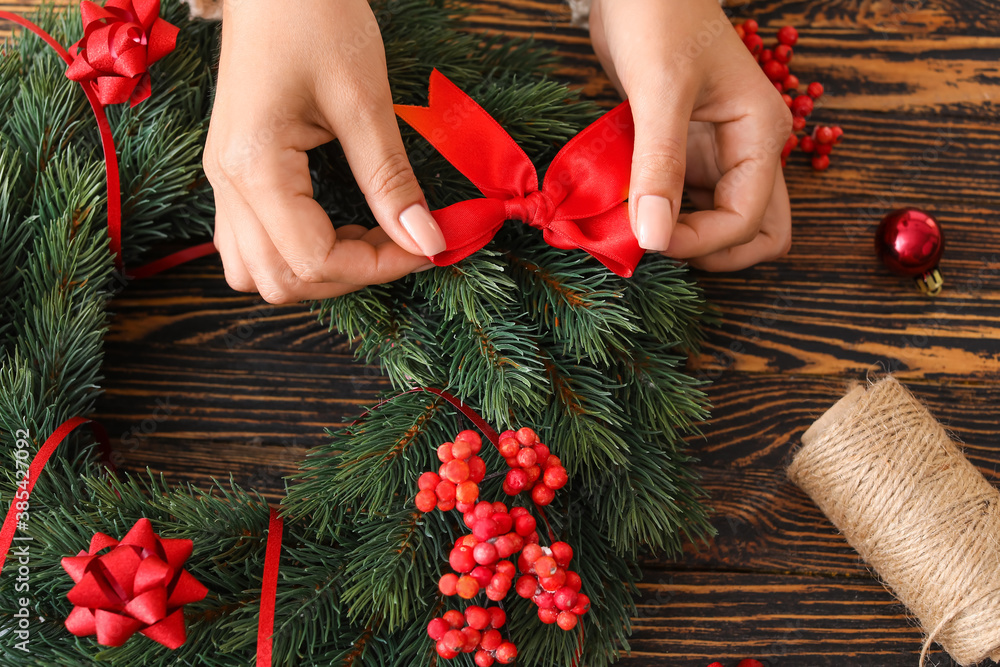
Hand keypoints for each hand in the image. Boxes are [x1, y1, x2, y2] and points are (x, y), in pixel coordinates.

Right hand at [203, 0, 445, 303]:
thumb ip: (391, 181)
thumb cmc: (315, 17)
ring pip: (256, 272)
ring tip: (366, 235)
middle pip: (279, 281)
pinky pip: (252, 244)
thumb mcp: (364, 101)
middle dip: (348, 276)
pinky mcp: (234, 174)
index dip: (378, 267)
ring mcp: (224, 182)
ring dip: (317, 271)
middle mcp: (227, 185)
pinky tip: (337, 224)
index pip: (313, 261)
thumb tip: (427, 242)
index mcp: (254, 168)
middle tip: (400, 241)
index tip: (426, 246)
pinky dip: (297, 252)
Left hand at [590, 0, 792, 270]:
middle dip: (711, 252)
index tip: (650, 242)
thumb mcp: (659, 91)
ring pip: (719, 223)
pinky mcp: (684, 153)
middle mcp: (746, 150)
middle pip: (753, 233)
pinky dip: (661, 216)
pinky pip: (684, 203)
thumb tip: (654, 239)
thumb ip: (659, 167)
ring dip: (684, 239)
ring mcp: (716, 154)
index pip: (747, 219)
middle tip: (657, 244)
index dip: (702, 241)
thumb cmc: (658, 16)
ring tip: (635, 230)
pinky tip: (626, 211)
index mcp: (760, 134)